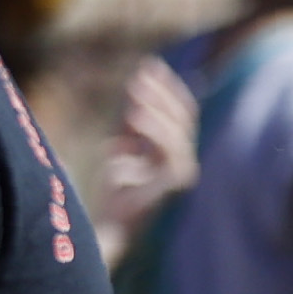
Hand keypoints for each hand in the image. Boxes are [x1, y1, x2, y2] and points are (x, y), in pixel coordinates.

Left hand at [100, 55, 197, 239]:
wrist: (109, 227)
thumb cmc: (115, 192)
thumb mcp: (122, 147)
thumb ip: (130, 123)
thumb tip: (137, 86)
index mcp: (175, 151)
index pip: (181, 112)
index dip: (166, 88)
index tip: (148, 66)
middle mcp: (183, 161)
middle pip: (182, 118)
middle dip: (161, 93)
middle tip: (138, 76)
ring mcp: (181, 175)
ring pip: (177, 133)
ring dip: (157, 108)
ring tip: (134, 91)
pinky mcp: (172, 187)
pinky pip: (169, 154)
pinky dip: (153, 133)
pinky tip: (133, 116)